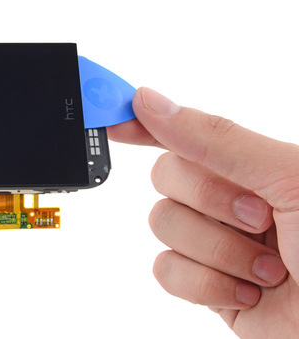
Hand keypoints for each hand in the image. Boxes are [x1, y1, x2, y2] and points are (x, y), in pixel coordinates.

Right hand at [108, 87, 298, 337]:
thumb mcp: (289, 178)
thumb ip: (216, 139)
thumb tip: (150, 102)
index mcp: (254, 163)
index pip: (185, 130)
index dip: (146, 121)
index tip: (113, 118)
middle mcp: (231, 197)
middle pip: (166, 175)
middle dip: (209, 200)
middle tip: (260, 218)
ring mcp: (216, 241)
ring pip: (161, 224)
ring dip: (217, 250)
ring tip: (270, 267)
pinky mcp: (205, 285)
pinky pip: (165, 270)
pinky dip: (206, 284)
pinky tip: (250, 291)